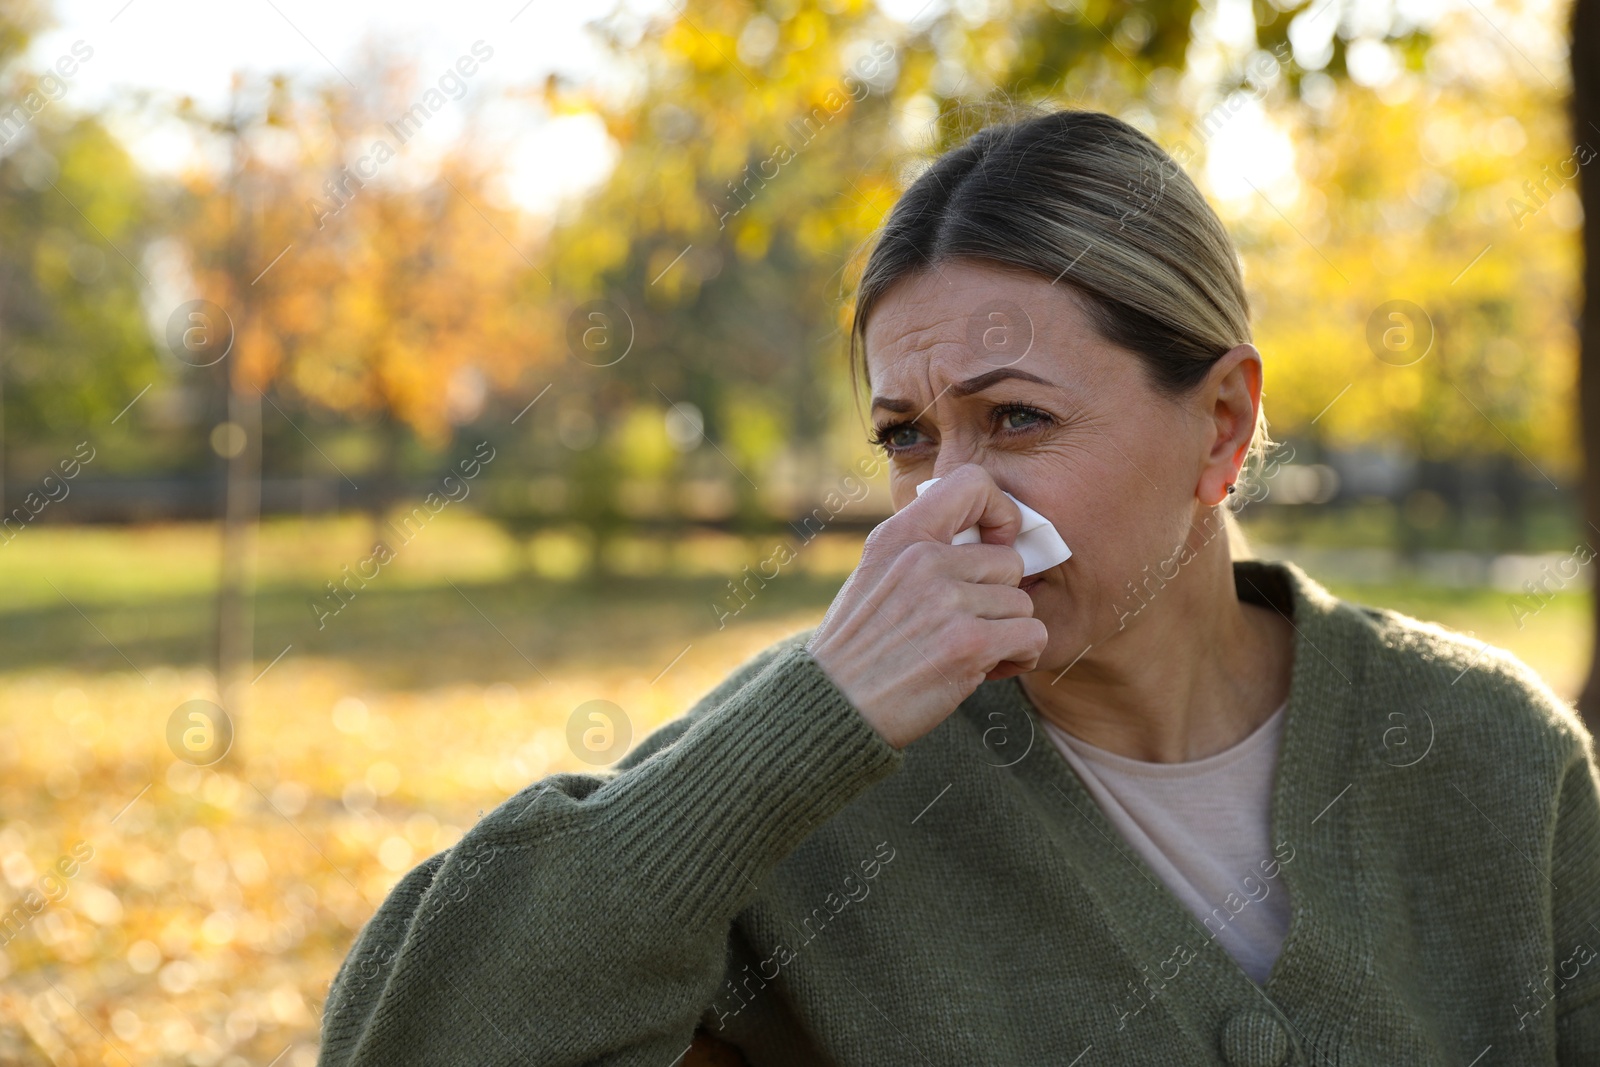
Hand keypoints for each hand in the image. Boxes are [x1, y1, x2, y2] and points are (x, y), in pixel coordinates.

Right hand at [806, 463, 1047, 748]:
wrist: (834, 707)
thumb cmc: (859, 647)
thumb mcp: (874, 574)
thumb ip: (922, 549)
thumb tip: (987, 538)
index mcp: (899, 535)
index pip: (973, 484)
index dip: (999, 514)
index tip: (991, 547)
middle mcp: (924, 559)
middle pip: (1010, 561)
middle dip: (999, 599)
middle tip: (969, 626)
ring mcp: (947, 600)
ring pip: (1022, 604)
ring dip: (1007, 634)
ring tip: (968, 652)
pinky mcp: (969, 643)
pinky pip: (1033, 636)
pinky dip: (1020, 657)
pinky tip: (985, 670)